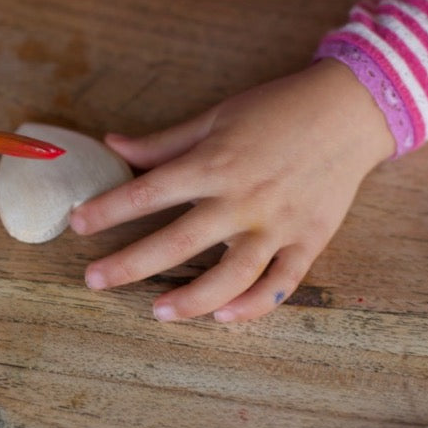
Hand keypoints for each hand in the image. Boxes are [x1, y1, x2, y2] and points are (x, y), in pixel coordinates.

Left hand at [68, 59, 394, 322]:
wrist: (351, 111)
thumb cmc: (276, 111)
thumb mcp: (215, 118)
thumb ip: (163, 142)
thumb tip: (112, 145)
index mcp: (213, 164)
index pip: (147, 194)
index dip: (107, 211)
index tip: (76, 225)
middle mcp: (242, 199)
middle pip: (177, 243)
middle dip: (128, 265)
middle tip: (93, 280)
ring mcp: (278, 225)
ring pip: (230, 276)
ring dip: (190, 299)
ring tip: (156, 311)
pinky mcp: (309, 241)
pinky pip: (280, 284)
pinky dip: (253, 306)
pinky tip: (222, 316)